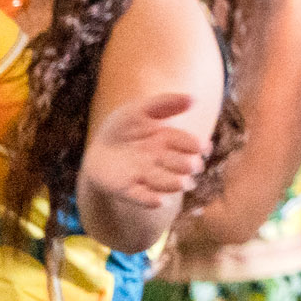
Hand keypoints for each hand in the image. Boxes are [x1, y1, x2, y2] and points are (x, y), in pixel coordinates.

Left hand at [80, 92, 208, 214]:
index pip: (186, 143)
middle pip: (179, 164)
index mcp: (167, 140)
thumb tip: (195, 99)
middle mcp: (160, 160)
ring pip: (164, 182)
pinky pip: (140, 197)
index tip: (203, 147)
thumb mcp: (140, 109)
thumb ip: (166, 103)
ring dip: (174, 184)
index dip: (196, 146)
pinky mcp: (127, 189)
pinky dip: (149, 200)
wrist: (97, 148)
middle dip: (187, 166)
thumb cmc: (123, 127)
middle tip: (193, 166)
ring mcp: (144, 175)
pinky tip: (159, 201)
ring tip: (183, 184)